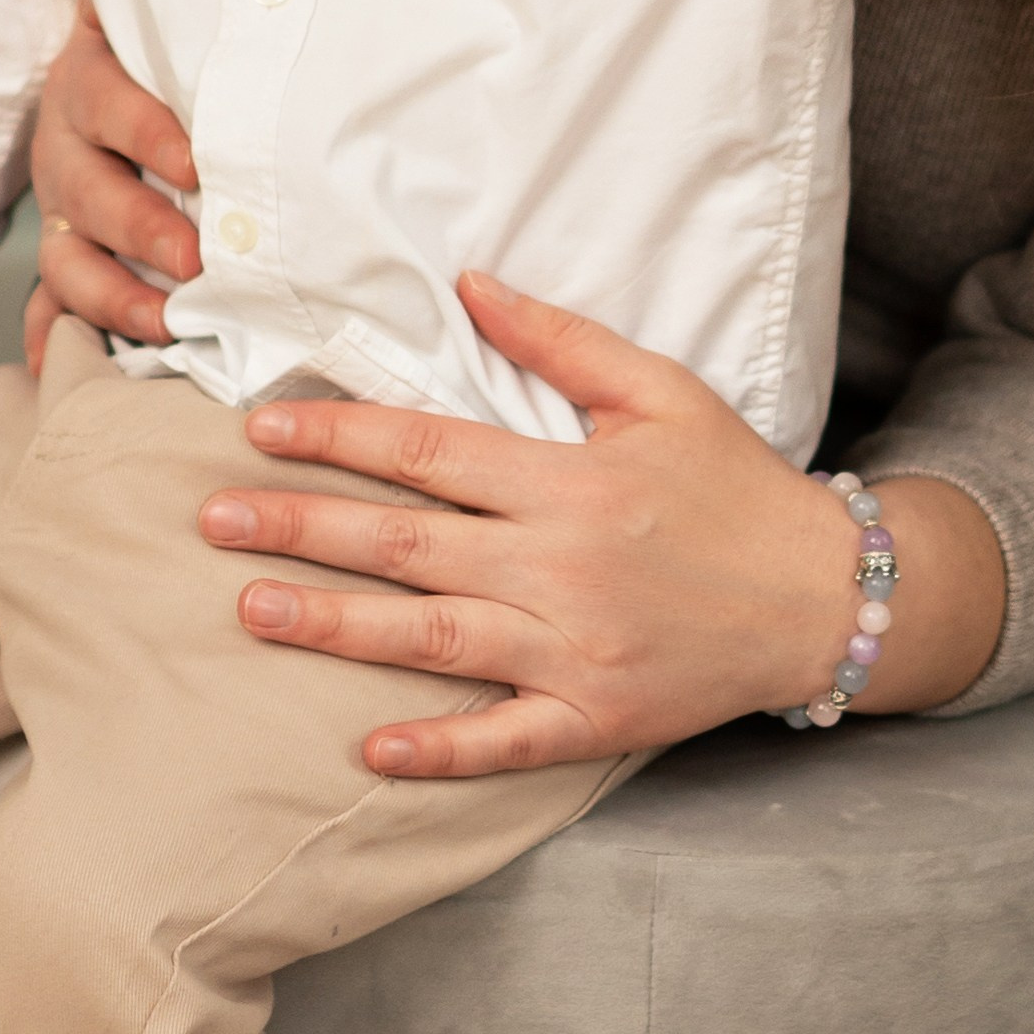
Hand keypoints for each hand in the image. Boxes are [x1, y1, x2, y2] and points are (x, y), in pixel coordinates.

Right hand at [24, 0, 200, 376]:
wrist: (117, 47)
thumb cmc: (169, 35)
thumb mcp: (170, 8)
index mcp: (90, 78)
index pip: (111, 104)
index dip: (149, 135)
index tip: (198, 165)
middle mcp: (65, 143)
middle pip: (87, 190)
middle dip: (140, 229)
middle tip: (194, 261)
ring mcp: (58, 203)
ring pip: (65, 255)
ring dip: (110, 293)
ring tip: (163, 322)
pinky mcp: (63, 247)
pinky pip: (47, 301)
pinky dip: (53, 337)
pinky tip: (65, 369)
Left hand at [197, 268, 1006, 778]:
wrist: (821, 595)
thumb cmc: (732, 482)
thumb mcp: (658, 389)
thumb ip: (560, 341)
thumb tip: (470, 284)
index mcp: (568, 478)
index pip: (427, 450)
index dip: (340, 436)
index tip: (262, 428)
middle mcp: (558, 564)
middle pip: (406, 544)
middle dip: (303, 528)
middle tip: (212, 521)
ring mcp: (571, 650)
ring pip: (431, 638)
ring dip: (334, 625)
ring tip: (251, 610)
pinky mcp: (592, 720)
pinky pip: (501, 742)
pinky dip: (436, 748)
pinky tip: (367, 750)